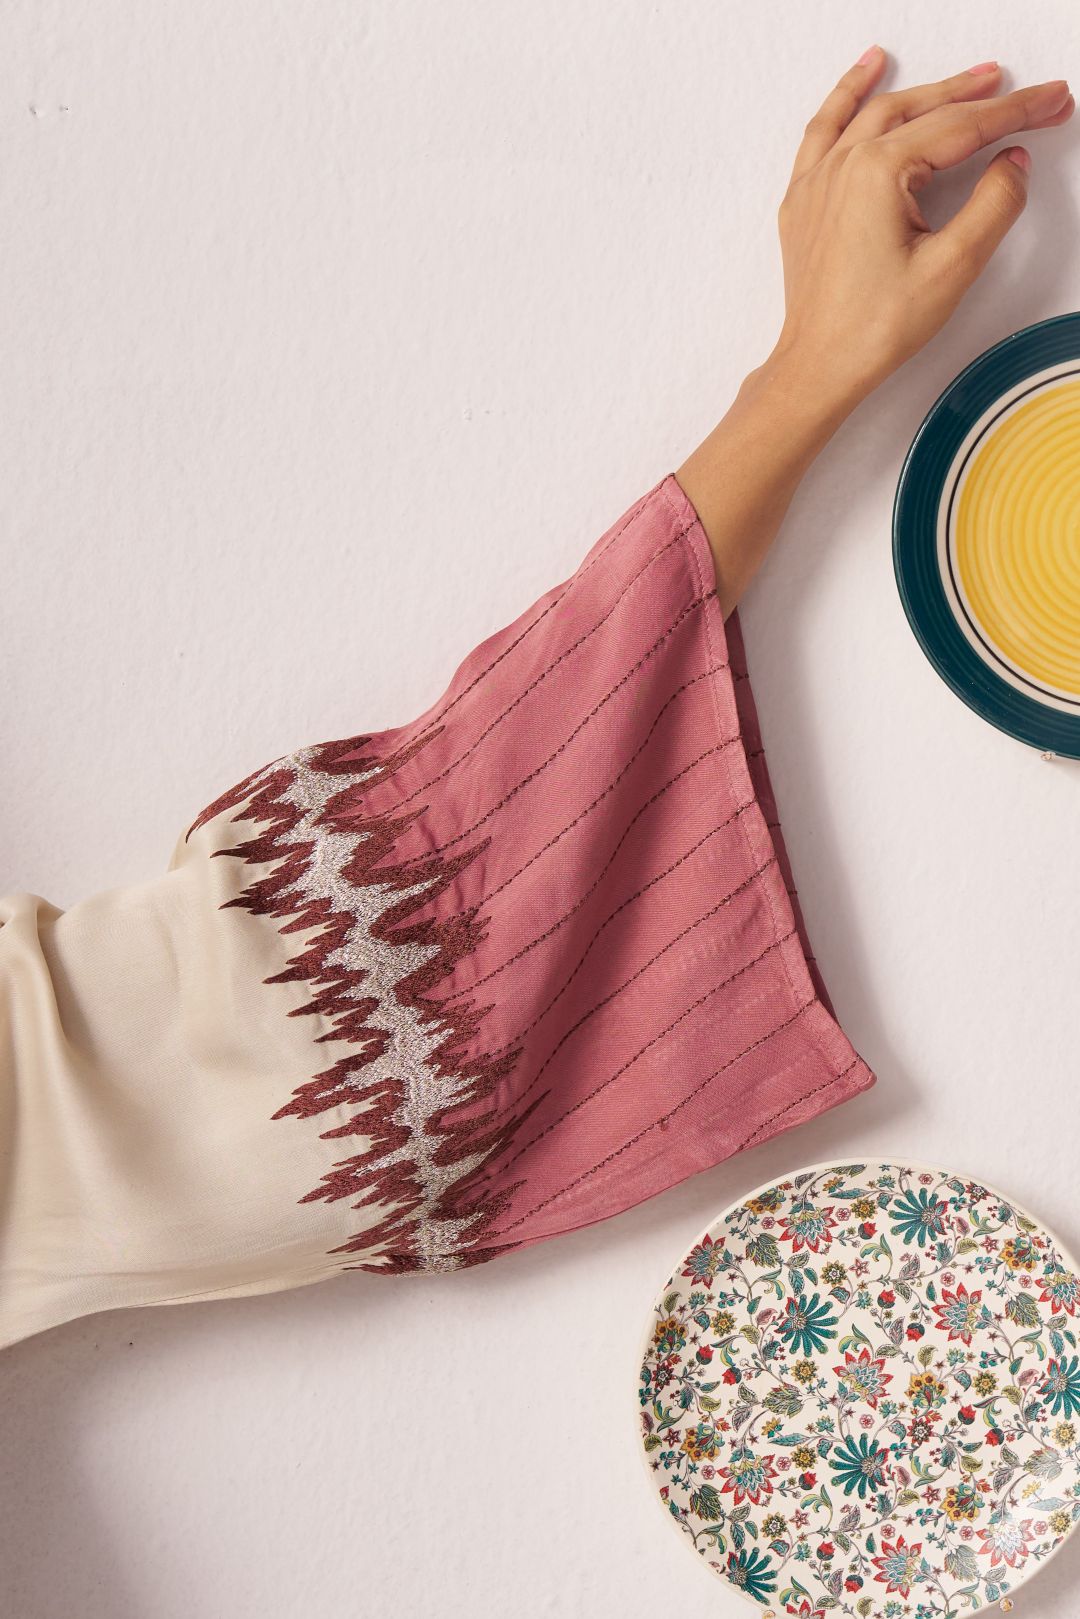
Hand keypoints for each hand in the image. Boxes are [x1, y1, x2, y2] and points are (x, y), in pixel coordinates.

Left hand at [771, 48, 1073, 411]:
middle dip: (980, 97)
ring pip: (877, 113)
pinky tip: (869, 72)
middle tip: (1026, 90)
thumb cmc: (875, 328)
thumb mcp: (953, 267)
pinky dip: (848, 96)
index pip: (962, 128)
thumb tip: (1012, 163)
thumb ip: (993, 205)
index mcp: (879, 173)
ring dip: (926, 88)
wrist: (818, 367)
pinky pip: (825, 129)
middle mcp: (843, 165)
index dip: (1016, 112)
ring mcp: (817, 180)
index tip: (1053, 102)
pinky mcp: (803, 201)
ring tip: (973, 75)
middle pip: (923, 111)